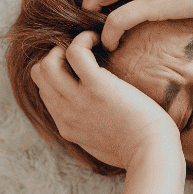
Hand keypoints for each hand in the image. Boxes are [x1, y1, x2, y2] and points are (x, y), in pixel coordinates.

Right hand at [30, 31, 180, 170]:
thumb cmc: (140, 150)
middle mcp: (66, 113)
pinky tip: (99, 40)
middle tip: (82, 53)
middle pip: (40, 76)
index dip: (58, 75)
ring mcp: (78, 100)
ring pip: (47, 64)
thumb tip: (98, 119)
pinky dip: (84, 40)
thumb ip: (92, 129)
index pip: (46, 93)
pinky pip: (75, 52)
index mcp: (67, 126)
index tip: (78, 68)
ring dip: (64, 47)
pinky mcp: (97, 87)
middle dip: (55, 57)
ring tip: (89, 44)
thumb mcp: (103, 144)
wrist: (152, 154)